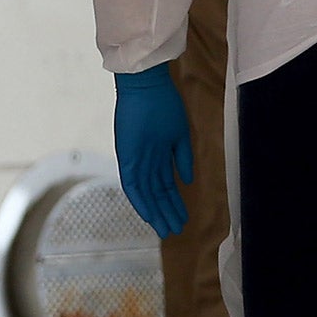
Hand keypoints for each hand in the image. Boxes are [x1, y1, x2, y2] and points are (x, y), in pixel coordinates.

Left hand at [113, 64, 192, 237]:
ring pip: (147, 193)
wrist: (145, 85)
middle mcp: (147, 161)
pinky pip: (133, 185)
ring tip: (167, 230)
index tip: (183, 218)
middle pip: (157, 193)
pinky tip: (149, 215)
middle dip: (166, 213)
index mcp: (159, 154)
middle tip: (174, 231)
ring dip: (157, 212)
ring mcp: (137, 160)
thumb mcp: (179, 132)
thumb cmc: (163, 102)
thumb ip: (183, 157)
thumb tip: (189, 180)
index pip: (167, 185)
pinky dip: (141, 201)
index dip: (175, 202)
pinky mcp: (127, 157)